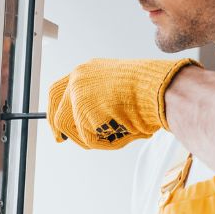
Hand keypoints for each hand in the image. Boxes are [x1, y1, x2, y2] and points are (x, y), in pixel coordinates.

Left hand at [46, 57, 198, 149]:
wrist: (159, 88)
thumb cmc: (149, 91)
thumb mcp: (118, 90)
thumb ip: (99, 101)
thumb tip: (87, 124)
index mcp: (87, 71)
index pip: (58, 91)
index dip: (55, 109)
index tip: (56, 125)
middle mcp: (78, 79)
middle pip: (56, 110)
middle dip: (58, 128)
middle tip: (60, 140)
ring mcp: (78, 95)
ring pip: (74, 129)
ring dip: (93, 137)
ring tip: (119, 130)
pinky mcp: (83, 111)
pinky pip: (88, 138)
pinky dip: (104, 142)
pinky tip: (122, 131)